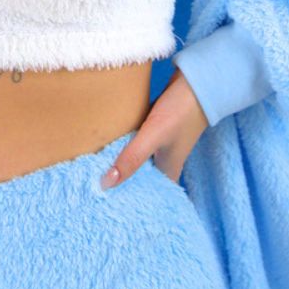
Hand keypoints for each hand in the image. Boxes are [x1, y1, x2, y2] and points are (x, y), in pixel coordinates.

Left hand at [99, 69, 208, 190]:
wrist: (196, 81)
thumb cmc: (180, 111)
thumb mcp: (152, 137)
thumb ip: (131, 159)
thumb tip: (105, 184)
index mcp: (168, 171)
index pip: (148, 196)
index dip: (130, 202)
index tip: (107, 206)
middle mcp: (163, 161)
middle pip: (138, 178)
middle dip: (119, 183)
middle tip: (93, 190)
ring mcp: (158, 145)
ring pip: (134, 160)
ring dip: (118, 164)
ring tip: (93, 172)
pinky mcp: (153, 129)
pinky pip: (133, 143)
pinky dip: (121, 146)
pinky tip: (104, 146)